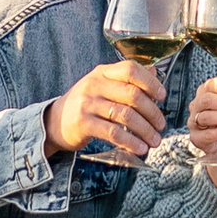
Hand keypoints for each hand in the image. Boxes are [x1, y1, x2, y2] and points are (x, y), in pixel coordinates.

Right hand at [44, 63, 168, 164]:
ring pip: (125, 115)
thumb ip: (127, 80)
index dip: (150, 82)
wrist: (54, 122)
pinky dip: (130, 142)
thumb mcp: (103, 86)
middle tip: (162, 125)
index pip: (130, 69)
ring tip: (155, 140)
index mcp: (102, 72)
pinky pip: (113, 133)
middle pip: (132, 94)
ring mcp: (87, 104)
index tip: (162, 96)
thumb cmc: (85, 104)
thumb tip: (155, 74)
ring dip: (145, 130)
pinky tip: (139, 148)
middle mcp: (94, 85)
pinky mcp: (83, 123)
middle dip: (152, 112)